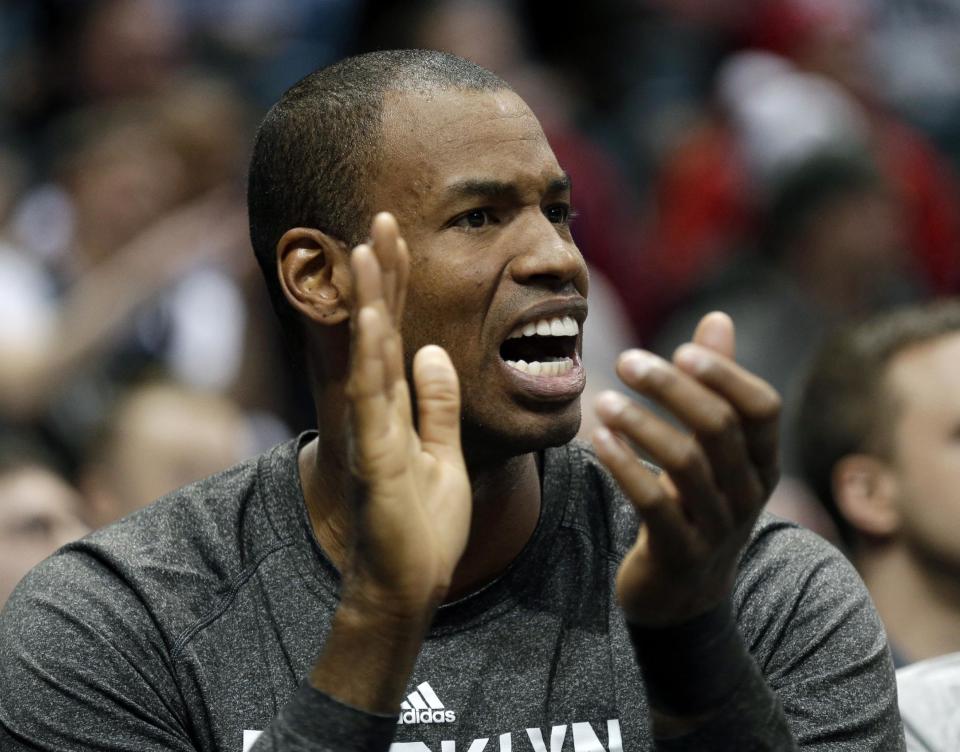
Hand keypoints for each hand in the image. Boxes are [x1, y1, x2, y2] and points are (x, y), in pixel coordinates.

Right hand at [343, 212, 471, 619]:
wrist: (409, 584)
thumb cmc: (423, 523)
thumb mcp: (441, 452)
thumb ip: (436, 404)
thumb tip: (433, 353)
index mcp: (396, 407)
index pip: (397, 333)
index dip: (399, 286)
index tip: (398, 235)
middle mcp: (377, 411)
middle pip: (379, 332)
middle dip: (382, 276)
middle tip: (383, 218)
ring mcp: (372, 433)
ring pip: (369, 355)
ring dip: (370, 301)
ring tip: (368, 247)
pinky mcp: (377, 459)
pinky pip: (375, 401)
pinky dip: (374, 357)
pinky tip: (377, 317)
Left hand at [592, 312, 779, 626]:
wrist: (682, 597)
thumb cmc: (696, 504)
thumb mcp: (715, 452)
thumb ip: (717, 385)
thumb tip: (717, 318)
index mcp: (762, 462)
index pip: (763, 408)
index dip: (726, 374)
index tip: (681, 348)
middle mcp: (748, 493)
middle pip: (719, 427)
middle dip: (670, 388)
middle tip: (625, 360)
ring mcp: (716, 527)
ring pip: (685, 463)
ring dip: (640, 423)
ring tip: (602, 399)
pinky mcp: (679, 553)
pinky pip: (652, 504)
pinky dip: (624, 466)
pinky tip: (599, 439)